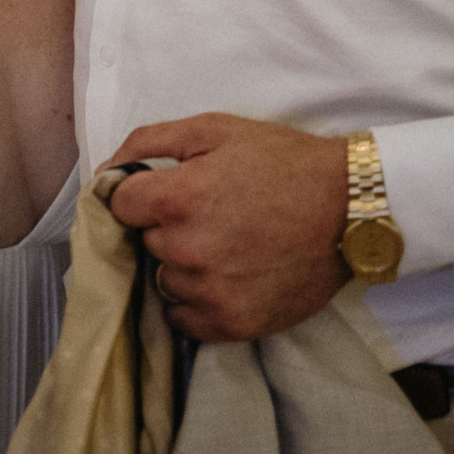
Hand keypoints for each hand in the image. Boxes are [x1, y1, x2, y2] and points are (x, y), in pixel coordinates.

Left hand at [104, 114, 348, 342]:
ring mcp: (209, 291)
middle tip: (208, 213)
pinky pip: (184, 319)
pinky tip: (225, 276)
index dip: (139, 194)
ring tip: (224, 244)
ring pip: (165, 279)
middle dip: (165, 227)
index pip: (119, 205)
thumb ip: (150, 142)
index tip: (163, 192)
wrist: (349, 208)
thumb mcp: (215, 129)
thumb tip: (105, 171)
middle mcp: (187, 248)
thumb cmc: (282, 162)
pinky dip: (196, 300)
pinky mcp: (231, 324)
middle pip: (144, 242)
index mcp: (179, 196)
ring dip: (182, 264)